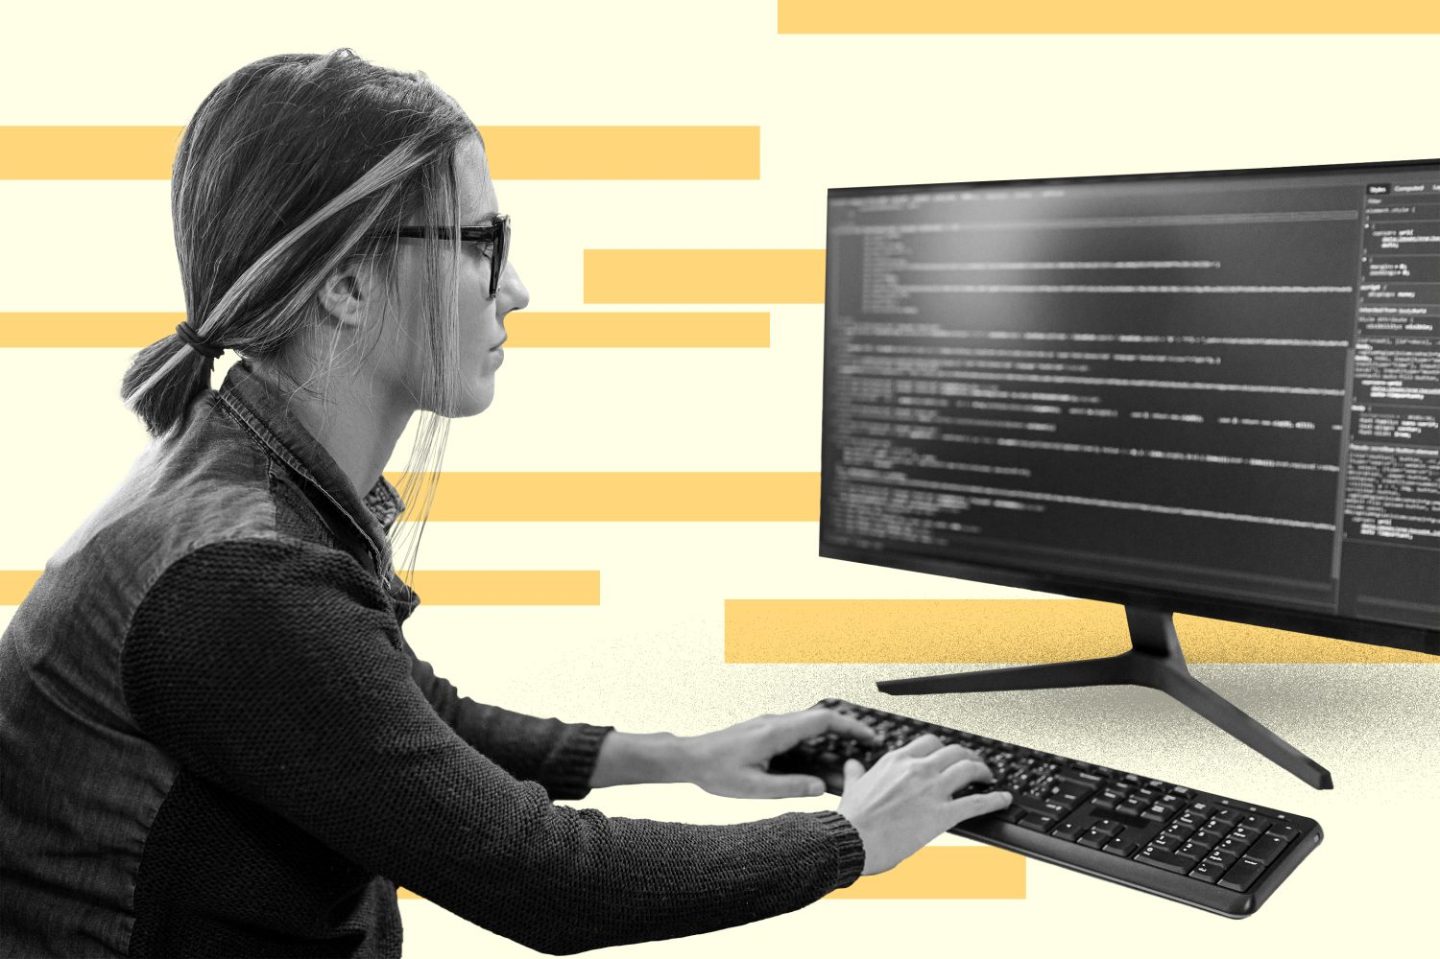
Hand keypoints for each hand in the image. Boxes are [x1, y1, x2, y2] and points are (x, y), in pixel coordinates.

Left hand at [679, 708, 881, 798]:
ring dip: (830, 738)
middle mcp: (775, 723)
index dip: (851, 727)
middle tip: (866, 748)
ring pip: (809, 725)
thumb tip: (820, 787)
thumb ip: (789, 787)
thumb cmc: (715, 770)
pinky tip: (817, 760)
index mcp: (776, 732)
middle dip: (847, 732)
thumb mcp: (754, 787)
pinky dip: (814, 742)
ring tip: (845, 759)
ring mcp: (770, 725)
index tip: (869, 738)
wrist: (690, 758)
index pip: (823, 720)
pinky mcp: (765, 731)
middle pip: (821, 719)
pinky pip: (797, 732)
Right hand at [837, 733, 1011, 875]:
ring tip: (988, 777)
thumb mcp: (852, 787)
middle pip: (953, 751)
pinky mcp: (942, 814)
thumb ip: (855, 772)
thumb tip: (852, 765)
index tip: (948, 755)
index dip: (943, 748)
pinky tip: (1004, 799)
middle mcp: (917, 769)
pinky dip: (995, 799)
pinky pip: (977, 802)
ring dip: (983, 770)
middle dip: (968, 756)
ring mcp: (932, 790)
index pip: (929, 743)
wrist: (852, 839)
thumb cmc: (852, 818)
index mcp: (896, 760)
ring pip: (968, 769)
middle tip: (974, 764)